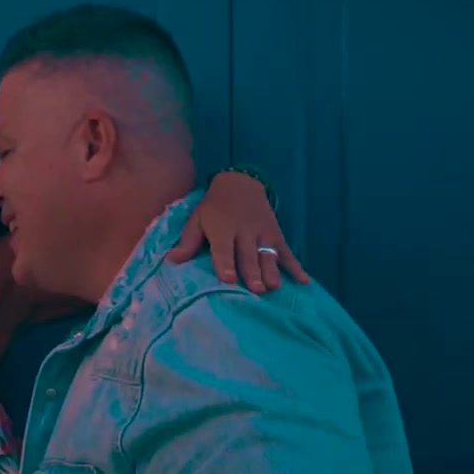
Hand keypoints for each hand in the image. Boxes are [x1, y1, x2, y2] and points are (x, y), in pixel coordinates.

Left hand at [165, 171, 309, 292]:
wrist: (240, 183)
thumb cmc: (214, 208)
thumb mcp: (197, 220)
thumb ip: (187, 241)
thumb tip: (170, 260)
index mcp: (222, 229)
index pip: (224, 249)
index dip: (226, 263)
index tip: (229, 279)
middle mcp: (244, 232)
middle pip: (248, 254)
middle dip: (252, 272)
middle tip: (256, 290)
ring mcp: (263, 233)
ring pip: (267, 254)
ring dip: (271, 270)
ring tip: (273, 287)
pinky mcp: (276, 235)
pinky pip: (287, 252)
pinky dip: (296, 266)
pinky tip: (303, 280)